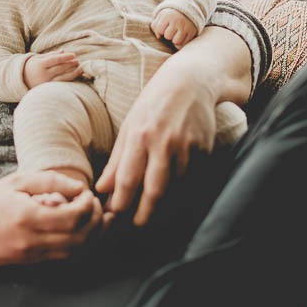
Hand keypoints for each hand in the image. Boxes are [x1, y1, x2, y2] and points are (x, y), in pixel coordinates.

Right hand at [0, 171, 102, 265]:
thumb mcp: (15, 182)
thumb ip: (49, 181)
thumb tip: (80, 187)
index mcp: (27, 217)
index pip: (73, 217)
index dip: (89, 205)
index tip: (88, 193)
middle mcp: (32, 241)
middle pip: (81, 237)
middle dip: (96, 220)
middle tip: (97, 205)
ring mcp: (33, 256)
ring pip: (77, 251)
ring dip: (93, 235)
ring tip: (96, 217)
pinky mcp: (32, 263)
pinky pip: (65, 257)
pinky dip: (80, 244)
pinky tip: (82, 230)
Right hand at [23, 51, 81, 88]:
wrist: (20, 80)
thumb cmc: (31, 67)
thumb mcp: (38, 58)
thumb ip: (51, 55)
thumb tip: (64, 51)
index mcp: (39, 65)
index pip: (55, 60)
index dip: (65, 57)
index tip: (74, 55)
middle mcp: (43, 75)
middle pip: (60, 69)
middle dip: (70, 65)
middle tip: (78, 62)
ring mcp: (46, 84)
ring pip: (62, 78)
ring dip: (73, 73)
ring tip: (80, 69)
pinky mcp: (48, 90)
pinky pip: (61, 84)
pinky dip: (69, 80)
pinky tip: (74, 76)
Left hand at [95, 37, 221, 225]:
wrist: (190, 82)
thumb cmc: (154, 103)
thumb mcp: (130, 124)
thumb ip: (117, 159)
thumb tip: (102, 188)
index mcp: (140, 135)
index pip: (128, 178)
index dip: (121, 202)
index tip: (114, 215)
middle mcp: (164, 143)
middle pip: (155, 190)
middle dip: (145, 213)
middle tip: (137, 224)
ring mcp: (187, 147)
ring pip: (175, 188)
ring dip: (164, 204)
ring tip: (153, 212)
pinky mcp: (204, 150)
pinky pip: (191, 179)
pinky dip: (181, 190)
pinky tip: (174, 194)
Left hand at [150, 8, 197, 48]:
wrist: (186, 11)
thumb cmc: (170, 16)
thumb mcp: (161, 17)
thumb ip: (155, 26)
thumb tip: (158, 37)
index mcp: (168, 15)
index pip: (160, 30)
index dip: (160, 30)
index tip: (164, 26)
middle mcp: (178, 20)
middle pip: (168, 36)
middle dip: (168, 34)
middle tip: (171, 29)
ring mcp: (186, 27)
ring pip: (176, 42)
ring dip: (174, 39)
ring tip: (175, 33)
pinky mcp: (192, 32)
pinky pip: (183, 44)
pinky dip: (181, 42)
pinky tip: (181, 35)